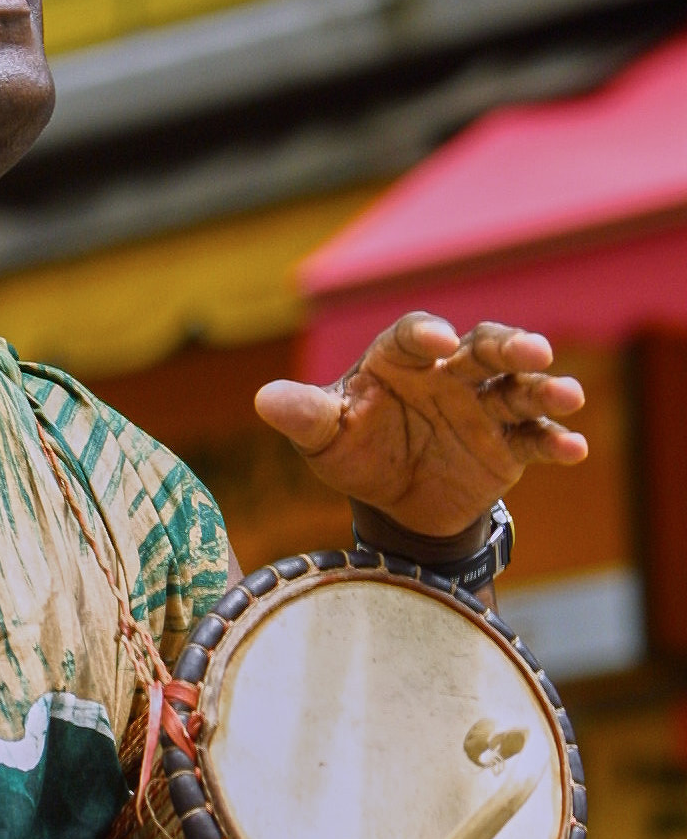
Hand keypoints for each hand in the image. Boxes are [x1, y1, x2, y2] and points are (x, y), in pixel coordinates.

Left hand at [254, 316, 586, 539]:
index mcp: (401, 360)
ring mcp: (484, 407)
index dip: (425, 334)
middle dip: (509, 346)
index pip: (414, 335)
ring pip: (519, 388)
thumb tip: (264, 399)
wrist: (394, 504)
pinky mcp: (509, 445)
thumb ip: (303, 416)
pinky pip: (536, 438)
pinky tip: (575, 449)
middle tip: (533, 352)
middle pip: (483, 348)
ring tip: (567, 395)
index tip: (435, 342)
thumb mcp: (325, 439)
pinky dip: (556, 440)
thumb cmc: (356, 453)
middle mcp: (450, 375)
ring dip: (545, 388)